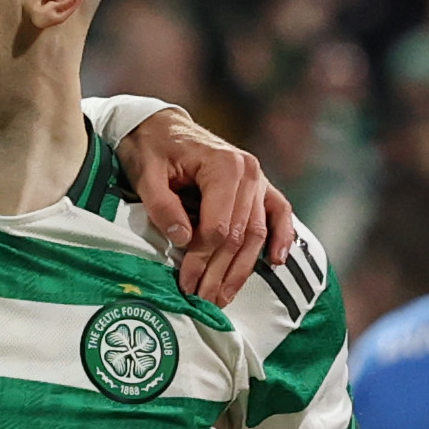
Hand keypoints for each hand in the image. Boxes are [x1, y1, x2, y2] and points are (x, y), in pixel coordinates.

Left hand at [117, 108, 296, 303]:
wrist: (162, 126)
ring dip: (242, 269)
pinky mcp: (260, 187)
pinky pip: (279, 214)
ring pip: (257, 233)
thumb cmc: (153, 149)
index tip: (185, 283)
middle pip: (240, 235)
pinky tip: (277, 262)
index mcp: (224, 166)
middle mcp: (249, 173)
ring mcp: (258, 180)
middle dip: (220, 272)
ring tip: (224, 297)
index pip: (220, 226)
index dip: (202, 259)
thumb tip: (184, 239)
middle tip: (202, 302)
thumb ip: (164, 207)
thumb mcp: (146, 175)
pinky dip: (282, 237)